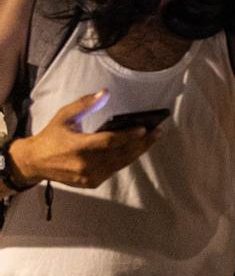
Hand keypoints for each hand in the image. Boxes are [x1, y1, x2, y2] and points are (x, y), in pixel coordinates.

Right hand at [10, 91, 160, 188]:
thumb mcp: (64, 116)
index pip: (109, 142)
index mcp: (78, 146)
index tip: (144, 128)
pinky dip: (125, 159)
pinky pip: (113, 170)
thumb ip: (85, 104)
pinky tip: (136, 149)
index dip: (128, 135)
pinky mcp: (90, 183)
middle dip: (142, 142)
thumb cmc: (51, 135)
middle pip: (121, 154)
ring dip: (138, 151)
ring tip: (151, 139)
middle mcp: (85, 164)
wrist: (34, 162)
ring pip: (120, 163)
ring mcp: (88, 176)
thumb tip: (105, 92)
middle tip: (157, 131)